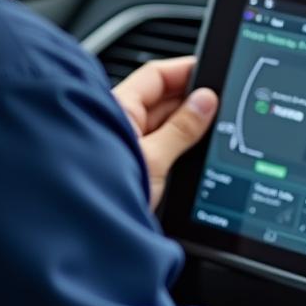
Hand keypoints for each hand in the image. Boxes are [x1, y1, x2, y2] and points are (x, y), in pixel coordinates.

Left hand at [112, 57, 218, 209]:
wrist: (85, 235)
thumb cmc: (100, 194)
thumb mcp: (153, 159)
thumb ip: (181, 129)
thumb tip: (205, 101)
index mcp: (117, 108)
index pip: (156, 76)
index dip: (184, 70)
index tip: (211, 71)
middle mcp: (118, 123)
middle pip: (162, 101)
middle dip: (190, 101)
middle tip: (220, 105)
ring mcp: (124, 146)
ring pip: (162, 126)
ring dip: (186, 128)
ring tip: (212, 130)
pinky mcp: (131, 170)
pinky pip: (160, 149)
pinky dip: (178, 148)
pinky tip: (195, 154)